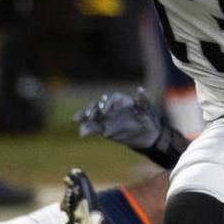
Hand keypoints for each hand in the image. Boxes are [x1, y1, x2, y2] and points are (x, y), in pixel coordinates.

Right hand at [73, 88, 188, 168]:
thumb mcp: (147, 110)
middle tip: (88, 115)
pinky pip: (92, 128)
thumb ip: (142, 101)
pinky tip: (81, 134)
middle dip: (92, 109)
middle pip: (98, 106)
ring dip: (84, 117)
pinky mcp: (103, 129)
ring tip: (76, 120)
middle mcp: (111, 108)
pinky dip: (86, 130)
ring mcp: (106, 118)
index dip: (106, 103)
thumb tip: (140, 89)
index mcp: (120, 101)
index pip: (110, 99)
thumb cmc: (147, 118)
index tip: (104, 111)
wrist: (146, 134)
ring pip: (92, 116)